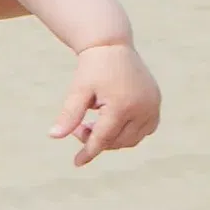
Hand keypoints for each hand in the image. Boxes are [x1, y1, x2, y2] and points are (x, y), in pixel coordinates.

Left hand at [50, 42, 161, 164]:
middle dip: (97, 139)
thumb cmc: (92, 68)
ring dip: (112, 138)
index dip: (89, 152)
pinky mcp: (156, 104)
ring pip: (132, 138)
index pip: (103, 138)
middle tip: (79, 127)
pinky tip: (111, 122)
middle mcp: (142, 109)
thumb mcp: (78, 91)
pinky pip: (144, 129)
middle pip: (118, 140)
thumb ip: (69, 115)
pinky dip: (128, 132)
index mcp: (122, 106)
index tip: (77, 163)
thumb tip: (53, 136)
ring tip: (93, 122)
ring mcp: (153, 107)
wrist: (112, 46)